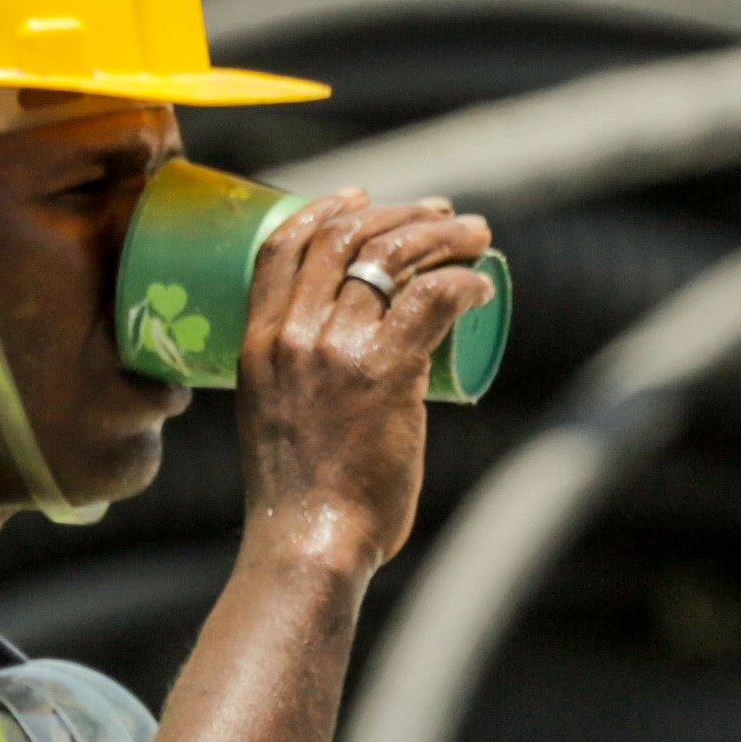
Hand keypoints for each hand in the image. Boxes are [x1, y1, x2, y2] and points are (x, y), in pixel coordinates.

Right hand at [229, 187, 487, 575]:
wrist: (309, 544)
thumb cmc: (299, 503)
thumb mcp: (274, 420)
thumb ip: (298, 385)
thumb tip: (348, 379)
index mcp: (258, 342)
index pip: (283, 246)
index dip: (324, 209)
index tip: (360, 198)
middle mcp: (293, 335)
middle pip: (344, 237)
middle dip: (400, 213)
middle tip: (441, 213)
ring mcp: (337, 350)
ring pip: (392, 257)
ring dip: (442, 235)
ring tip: (475, 235)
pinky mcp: (385, 372)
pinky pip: (433, 299)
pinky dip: (463, 282)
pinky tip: (482, 285)